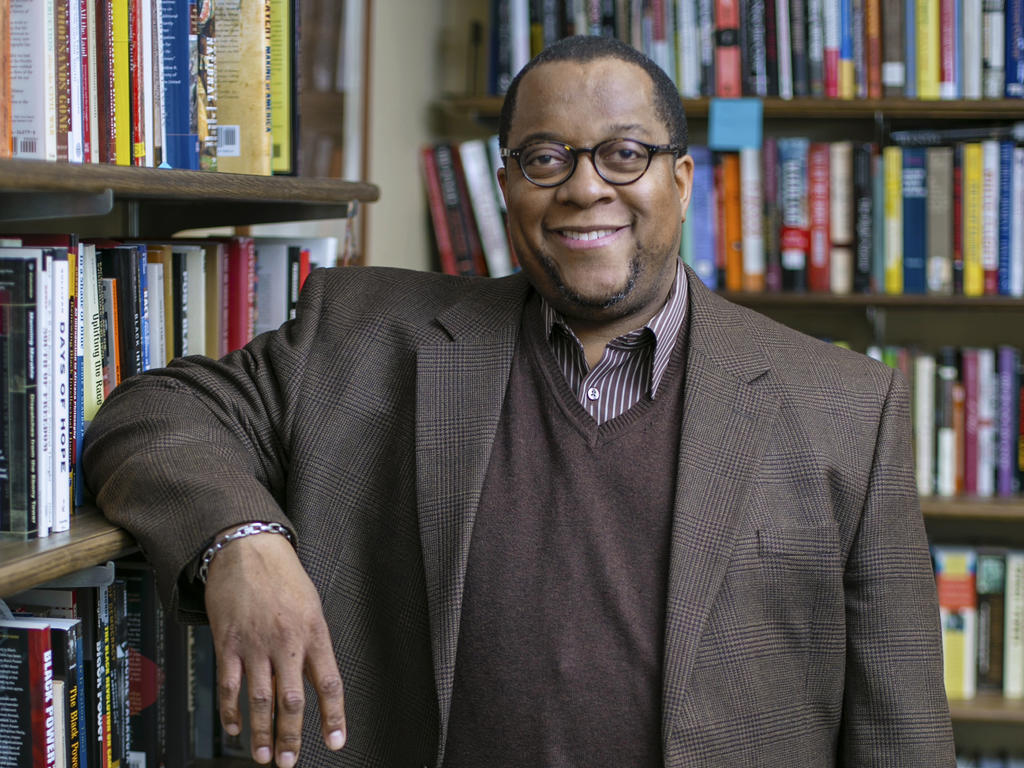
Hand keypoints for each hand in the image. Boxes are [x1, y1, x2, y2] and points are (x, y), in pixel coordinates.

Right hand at [204, 529, 345, 766]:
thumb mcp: (311, 607)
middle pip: (292, 700)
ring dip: (262, 734)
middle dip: (292, 736)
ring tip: (265, 756)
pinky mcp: (228, 644)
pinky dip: (231, 713)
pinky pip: (230, 686)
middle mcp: (286, 642)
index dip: (334, 716)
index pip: (329, 683)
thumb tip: (315, 683)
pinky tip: (234, 728)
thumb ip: (313, 645)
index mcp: (314, 632)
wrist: (247, 549)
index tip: (336, 742)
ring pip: (259, 701)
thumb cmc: (283, 577)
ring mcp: (255, 645)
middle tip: (290, 762)